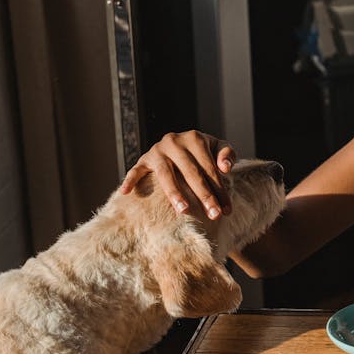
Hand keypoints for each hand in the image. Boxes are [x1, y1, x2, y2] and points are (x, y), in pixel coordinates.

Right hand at [119, 130, 236, 217]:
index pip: (210, 168)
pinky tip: (126, 193)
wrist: (181, 144)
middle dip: (204, 196)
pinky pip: (135, 170)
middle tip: (214, 215)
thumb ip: (227, 154)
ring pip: (165, 174)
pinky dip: (130, 180)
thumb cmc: (203, 152)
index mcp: (195, 138)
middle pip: (191, 173)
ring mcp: (157, 151)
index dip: (220, 189)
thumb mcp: (217, 148)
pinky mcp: (144, 159)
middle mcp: (174, 141)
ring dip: (174, 193)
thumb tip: (225, 168)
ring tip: (184, 210)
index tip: (227, 210)